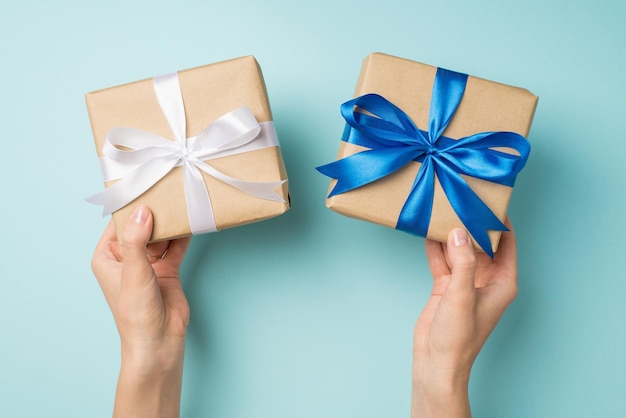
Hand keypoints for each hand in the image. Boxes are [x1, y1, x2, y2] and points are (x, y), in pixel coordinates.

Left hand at [92, 205, 190, 417]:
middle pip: (141, 226)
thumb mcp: (134, 272)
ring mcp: (148, 263)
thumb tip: (143, 211)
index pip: (118, 223)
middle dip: (154, 211)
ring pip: (160, 235)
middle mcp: (127, 257)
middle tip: (167, 189)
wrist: (159, 341)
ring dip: (170, 222)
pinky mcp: (168, 269)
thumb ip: (137, 241)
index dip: (130, 205)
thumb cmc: (136, 313)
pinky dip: (183, 235)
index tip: (144, 185)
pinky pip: (175, 247)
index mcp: (108, 257)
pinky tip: (190, 221)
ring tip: (180, 201)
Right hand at [411, 219, 517, 417]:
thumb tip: (459, 232)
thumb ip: (462, 262)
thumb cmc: (458, 337)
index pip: (507, 243)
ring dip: (451, 233)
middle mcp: (486, 279)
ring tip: (442, 210)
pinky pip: (443, 259)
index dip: (499, 222)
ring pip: (460, 249)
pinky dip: (436, 246)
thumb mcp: (462, 296)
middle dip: (471, 223)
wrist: (435, 361)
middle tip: (461, 199)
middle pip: (481, 243)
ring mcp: (465, 282)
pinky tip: (428, 230)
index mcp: (502, 282)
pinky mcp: (446, 286)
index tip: (489, 200)